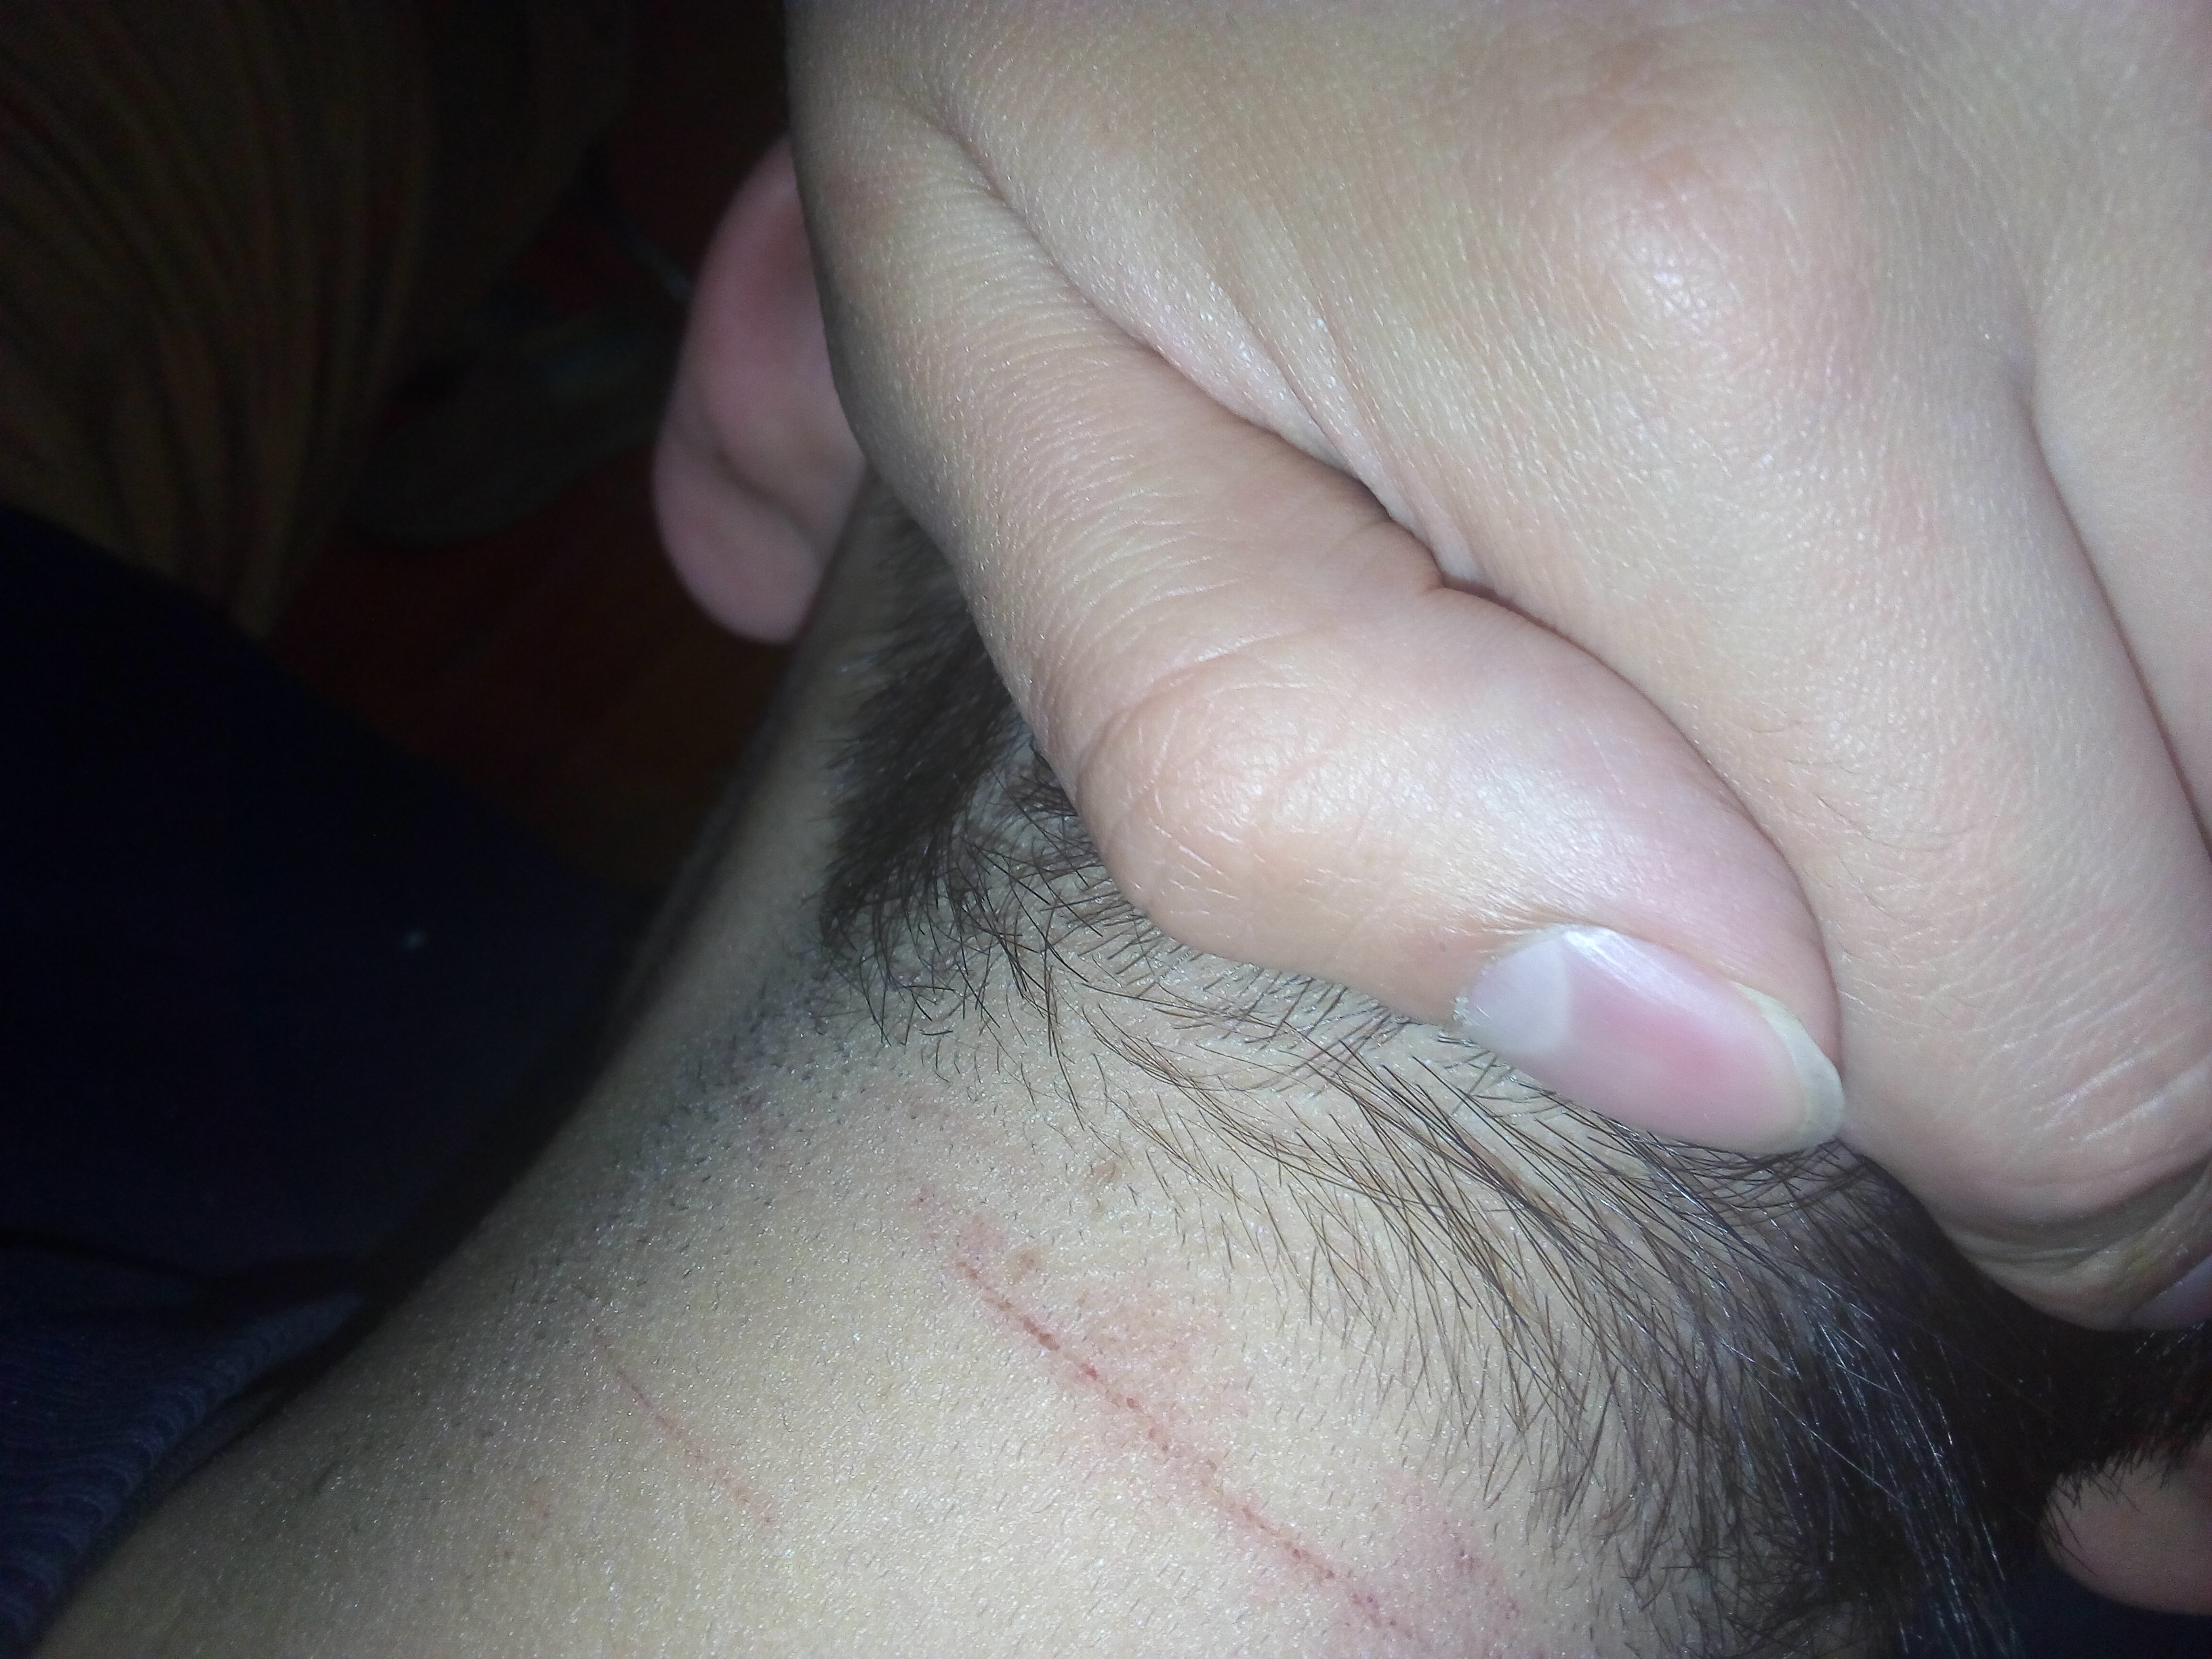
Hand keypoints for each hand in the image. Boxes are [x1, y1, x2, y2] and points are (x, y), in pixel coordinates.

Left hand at [661, 2, 2211, 1328]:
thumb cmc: (1082, 18)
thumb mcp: (1014, 387)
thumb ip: (1285, 768)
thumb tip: (1716, 1061)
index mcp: (1715, 320)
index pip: (2076, 1036)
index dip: (1986, 1155)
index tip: (1842, 1079)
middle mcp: (2079, 124)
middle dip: (2114, 979)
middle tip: (1899, 907)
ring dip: (2178, 769)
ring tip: (1949, 715)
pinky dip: (2199, 557)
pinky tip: (2021, 546)